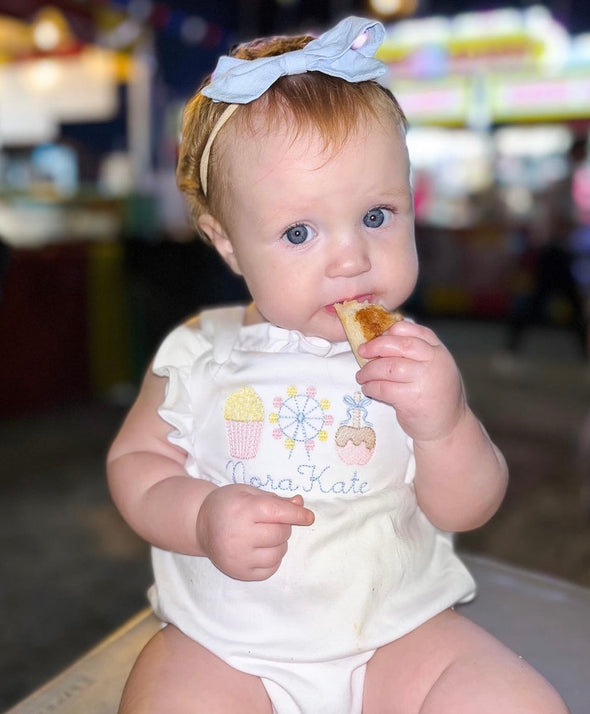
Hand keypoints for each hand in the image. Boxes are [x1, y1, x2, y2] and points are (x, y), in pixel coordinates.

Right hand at [196, 484, 313, 580]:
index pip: (278, 512)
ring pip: (279, 553)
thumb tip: (300, 504)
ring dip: (279, 543)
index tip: (309, 517)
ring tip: (264, 535)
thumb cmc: (228, 504)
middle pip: (281, 533)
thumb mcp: (249, 493)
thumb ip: (275, 499)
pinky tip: (261, 549)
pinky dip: (272, 559)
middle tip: (269, 521)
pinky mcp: (239, 572)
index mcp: (243, 510)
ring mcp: (239, 557)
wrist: (200, 525)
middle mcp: (240, 535)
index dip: (297, 514)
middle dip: (283, 526)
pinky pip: (271, 569)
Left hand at [356, 320, 464, 442]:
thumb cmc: (435, 393)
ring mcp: (424, 380)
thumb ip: (416, 351)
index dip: (388, 331)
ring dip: (369, 371)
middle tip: (362, 352)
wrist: (449, 426)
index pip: (410, 329)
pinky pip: (384, 388)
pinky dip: (371, 388)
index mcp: (437, 349)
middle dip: (375, 347)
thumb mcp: (433, 366)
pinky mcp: (413, 400)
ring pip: (388, 367)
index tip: (375, 338)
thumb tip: (380, 339)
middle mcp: (434, 361)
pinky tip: (368, 389)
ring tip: (362, 376)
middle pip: (398, 345)